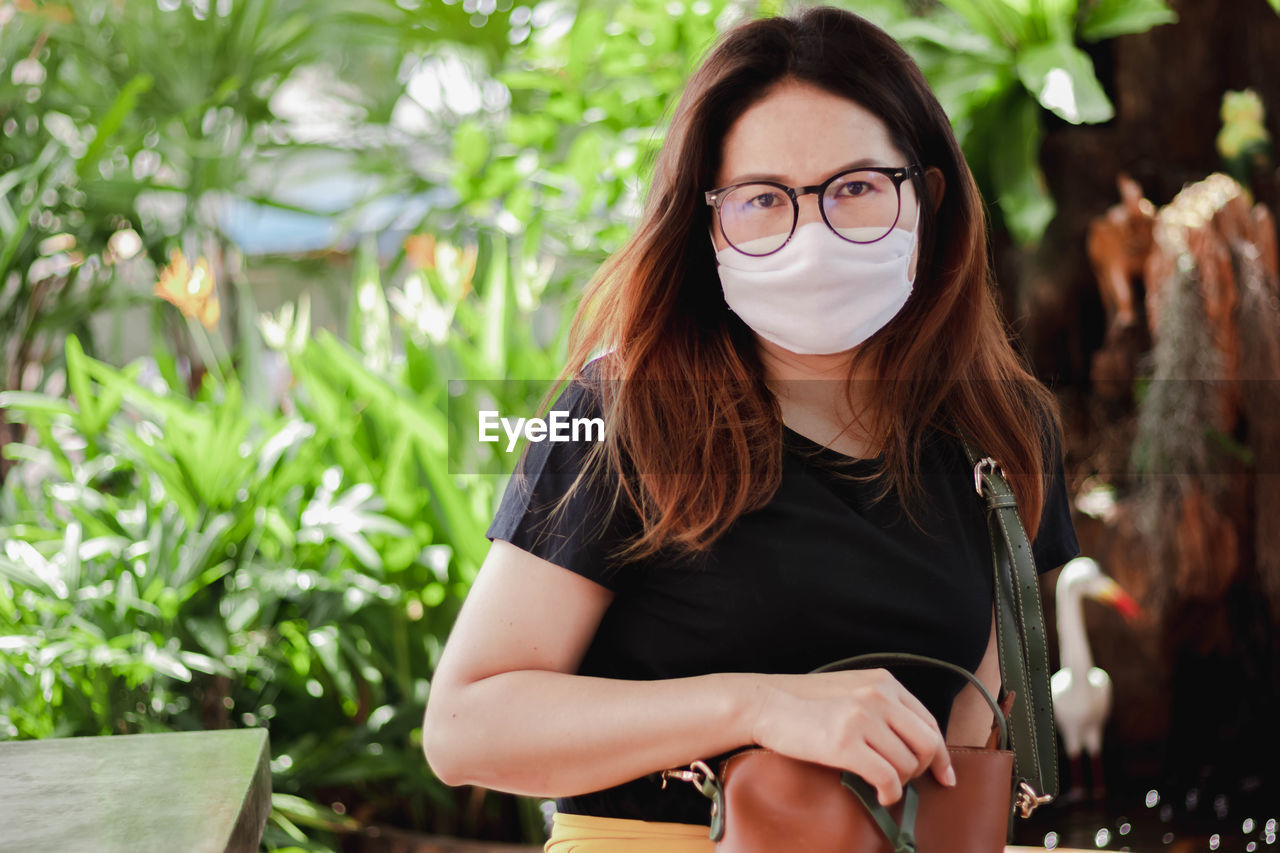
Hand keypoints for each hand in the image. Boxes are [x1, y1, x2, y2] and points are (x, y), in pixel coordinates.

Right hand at [748, 668, 954, 806]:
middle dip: (924, 770)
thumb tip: (911, 743)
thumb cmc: (804, 702)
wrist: (765, 704)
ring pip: (908, 763)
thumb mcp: (850, 690)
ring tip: (882, 785)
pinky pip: (887, 777)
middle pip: (927, 743)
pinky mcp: (845, 742)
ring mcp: (862, 718)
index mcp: (883, 682)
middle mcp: (878, 696)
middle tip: (908, 782)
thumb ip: (881, 706)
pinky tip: (879, 795)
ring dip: (900, 782)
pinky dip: (890, 793)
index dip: (941, 754)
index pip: (928, 721)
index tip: (945, 775)